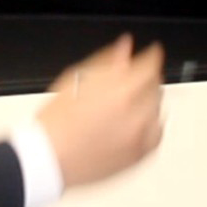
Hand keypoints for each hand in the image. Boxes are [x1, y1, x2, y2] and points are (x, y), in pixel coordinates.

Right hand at [36, 34, 164, 188]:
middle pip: (156, 87)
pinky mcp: (137, 157)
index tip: (151, 52)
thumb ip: (106, 61)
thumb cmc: (56, 122)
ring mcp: (137, 139)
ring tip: (132, 101)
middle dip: (148, 78)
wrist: (48, 159)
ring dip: (150, 101)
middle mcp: (134, 116)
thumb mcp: (76, 79)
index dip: (152, 55)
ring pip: (159, 111)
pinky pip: (156, 136)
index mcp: (119, 93)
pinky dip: (152, 125)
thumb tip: (124, 47)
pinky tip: (137, 122)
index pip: (150, 66)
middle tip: (136, 76)